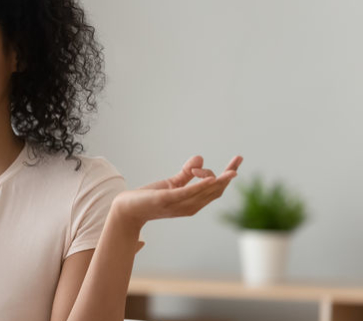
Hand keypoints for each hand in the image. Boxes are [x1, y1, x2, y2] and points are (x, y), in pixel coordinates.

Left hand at [112, 155, 243, 225]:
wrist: (128, 209)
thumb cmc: (150, 198)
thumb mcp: (172, 184)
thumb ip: (187, 173)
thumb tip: (201, 157)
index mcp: (193, 202)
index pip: (216, 189)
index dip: (228, 175)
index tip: (238, 159)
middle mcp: (189, 206)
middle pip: (216, 191)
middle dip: (228, 176)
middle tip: (238, 159)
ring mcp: (179, 204)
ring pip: (205, 192)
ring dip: (219, 180)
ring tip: (231, 170)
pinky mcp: (167, 200)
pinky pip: (187, 193)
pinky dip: (200, 186)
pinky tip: (210, 178)